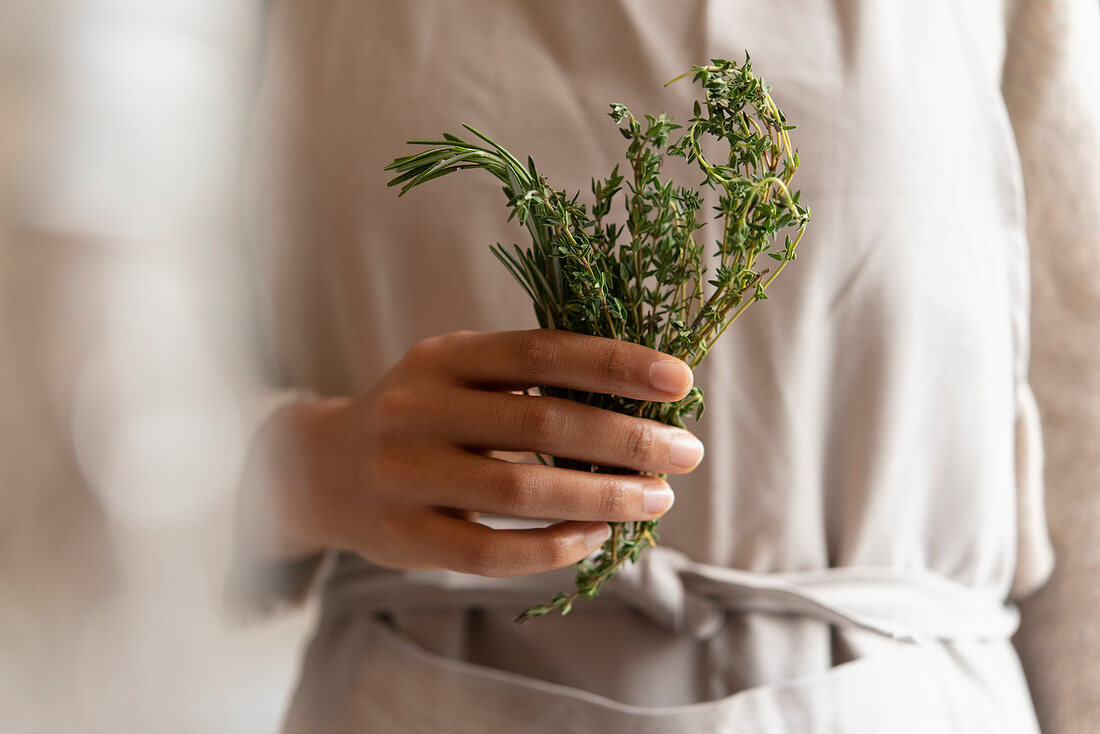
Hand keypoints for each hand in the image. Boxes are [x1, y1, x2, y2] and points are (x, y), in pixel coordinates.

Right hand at [250, 329, 702, 576]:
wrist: (323, 470)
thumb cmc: (422, 417)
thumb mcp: (459, 376)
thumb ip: (528, 382)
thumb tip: (640, 400)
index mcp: (443, 357)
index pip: (540, 352)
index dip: (614, 364)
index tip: (680, 381)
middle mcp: (418, 409)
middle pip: (541, 423)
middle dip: (627, 439)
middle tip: (687, 453)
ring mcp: (405, 476)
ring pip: (520, 491)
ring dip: (603, 497)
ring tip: (656, 499)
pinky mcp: (403, 536)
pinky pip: (491, 551)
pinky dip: (553, 547)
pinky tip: (595, 537)